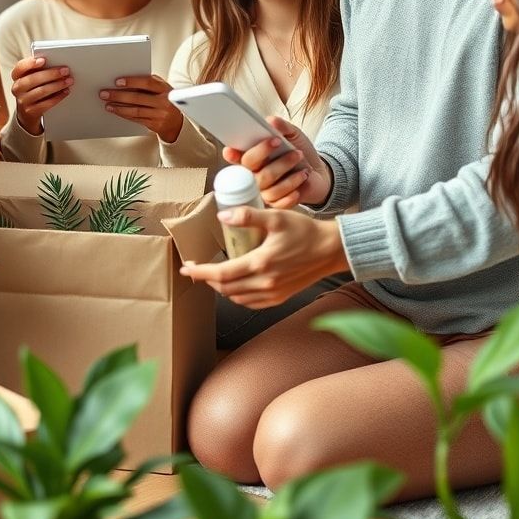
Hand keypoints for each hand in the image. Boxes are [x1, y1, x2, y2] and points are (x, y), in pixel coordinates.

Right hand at [9, 56, 72, 135]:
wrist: (27, 113)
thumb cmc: (33, 90)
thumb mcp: (32, 79)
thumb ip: (39, 70)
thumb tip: (56, 63)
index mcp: (17, 77)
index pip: (20, 68)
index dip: (30, 63)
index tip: (43, 60)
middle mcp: (17, 88)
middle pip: (33, 79)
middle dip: (51, 74)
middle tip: (65, 71)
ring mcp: (23, 101)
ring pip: (41, 91)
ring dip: (57, 85)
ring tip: (68, 81)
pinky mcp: (31, 112)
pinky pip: (46, 104)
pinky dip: (58, 97)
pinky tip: (65, 92)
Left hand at [99, 74, 183, 142]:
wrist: (178, 121)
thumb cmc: (165, 99)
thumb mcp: (161, 88)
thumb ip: (148, 83)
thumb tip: (124, 81)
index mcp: (165, 88)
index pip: (148, 82)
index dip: (132, 81)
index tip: (117, 82)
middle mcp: (165, 101)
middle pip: (138, 98)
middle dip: (119, 96)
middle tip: (105, 93)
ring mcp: (160, 114)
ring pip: (136, 110)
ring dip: (119, 107)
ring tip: (107, 104)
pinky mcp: (156, 125)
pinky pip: (136, 119)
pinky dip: (124, 115)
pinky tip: (116, 111)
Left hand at [179, 207, 348, 307]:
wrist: (332, 250)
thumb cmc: (305, 231)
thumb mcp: (276, 217)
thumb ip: (248, 216)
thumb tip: (222, 217)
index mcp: (261, 263)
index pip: (221, 274)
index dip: (200, 272)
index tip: (186, 268)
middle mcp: (266, 283)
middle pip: (225, 288)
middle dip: (207, 279)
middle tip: (196, 269)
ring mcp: (274, 293)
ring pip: (237, 297)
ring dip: (221, 288)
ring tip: (213, 274)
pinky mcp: (281, 297)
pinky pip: (251, 302)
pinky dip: (237, 296)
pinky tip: (235, 284)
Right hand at [223, 116, 332, 207]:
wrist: (319, 173)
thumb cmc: (300, 152)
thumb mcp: (294, 135)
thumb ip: (283, 127)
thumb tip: (271, 121)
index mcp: (253, 157)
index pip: (236, 156)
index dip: (231, 154)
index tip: (230, 150)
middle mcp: (254, 174)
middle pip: (249, 166)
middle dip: (263, 152)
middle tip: (279, 142)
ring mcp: (264, 190)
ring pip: (266, 183)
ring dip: (285, 168)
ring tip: (300, 159)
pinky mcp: (277, 203)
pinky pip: (279, 199)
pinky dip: (293, 187)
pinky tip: (302, 177)